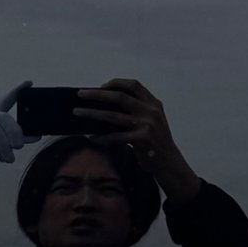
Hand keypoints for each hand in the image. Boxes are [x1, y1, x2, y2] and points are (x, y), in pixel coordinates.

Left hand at [77, 78, 202, 201]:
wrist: (170, 163)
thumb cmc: (155, 141)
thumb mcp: (151, 120)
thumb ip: (136, 110)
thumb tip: (103, 104)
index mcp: (153, 103)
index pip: (134, 85)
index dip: (116, 83)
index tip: (101, 85)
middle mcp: (151, 111)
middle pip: (120, 97)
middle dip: (97, 94)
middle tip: (80, 94)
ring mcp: (148, 125)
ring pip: (113, 116)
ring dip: (92, 114)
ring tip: (77, 112)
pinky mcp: (143, 140)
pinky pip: (116, 137)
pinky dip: (102, 138)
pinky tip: (92, 138)